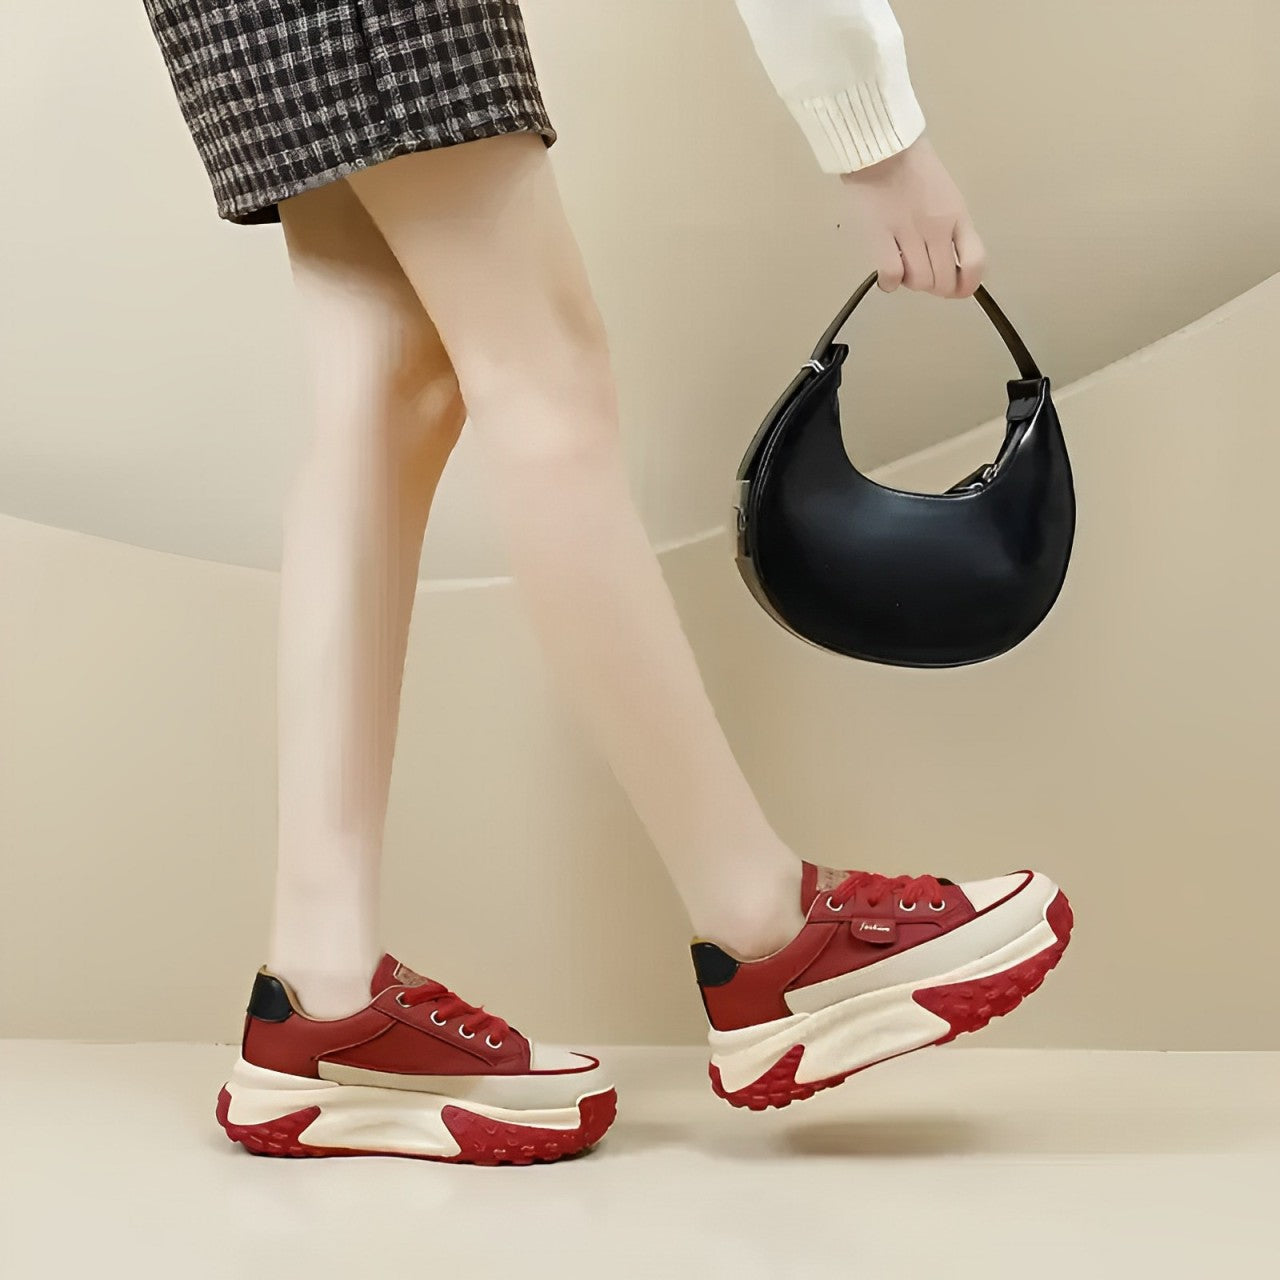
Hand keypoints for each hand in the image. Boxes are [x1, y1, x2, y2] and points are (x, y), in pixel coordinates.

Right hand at [839, 134, 985, 297]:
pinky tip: (888, 274)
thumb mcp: (946, 195)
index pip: (975, 262)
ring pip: (920, 281)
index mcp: (957, 215)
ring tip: (905, 268)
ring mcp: (908, 233)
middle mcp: (937, 228)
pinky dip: (891, 282)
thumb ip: (951, 226)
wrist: (882, 148)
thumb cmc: (913, 167)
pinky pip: (892, 276)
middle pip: (945, 280)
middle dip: (937, 287)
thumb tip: (950, 260)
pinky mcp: (880, 237)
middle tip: (926, 277)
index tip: (959, 288)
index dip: (968, 285)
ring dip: (913, 283)